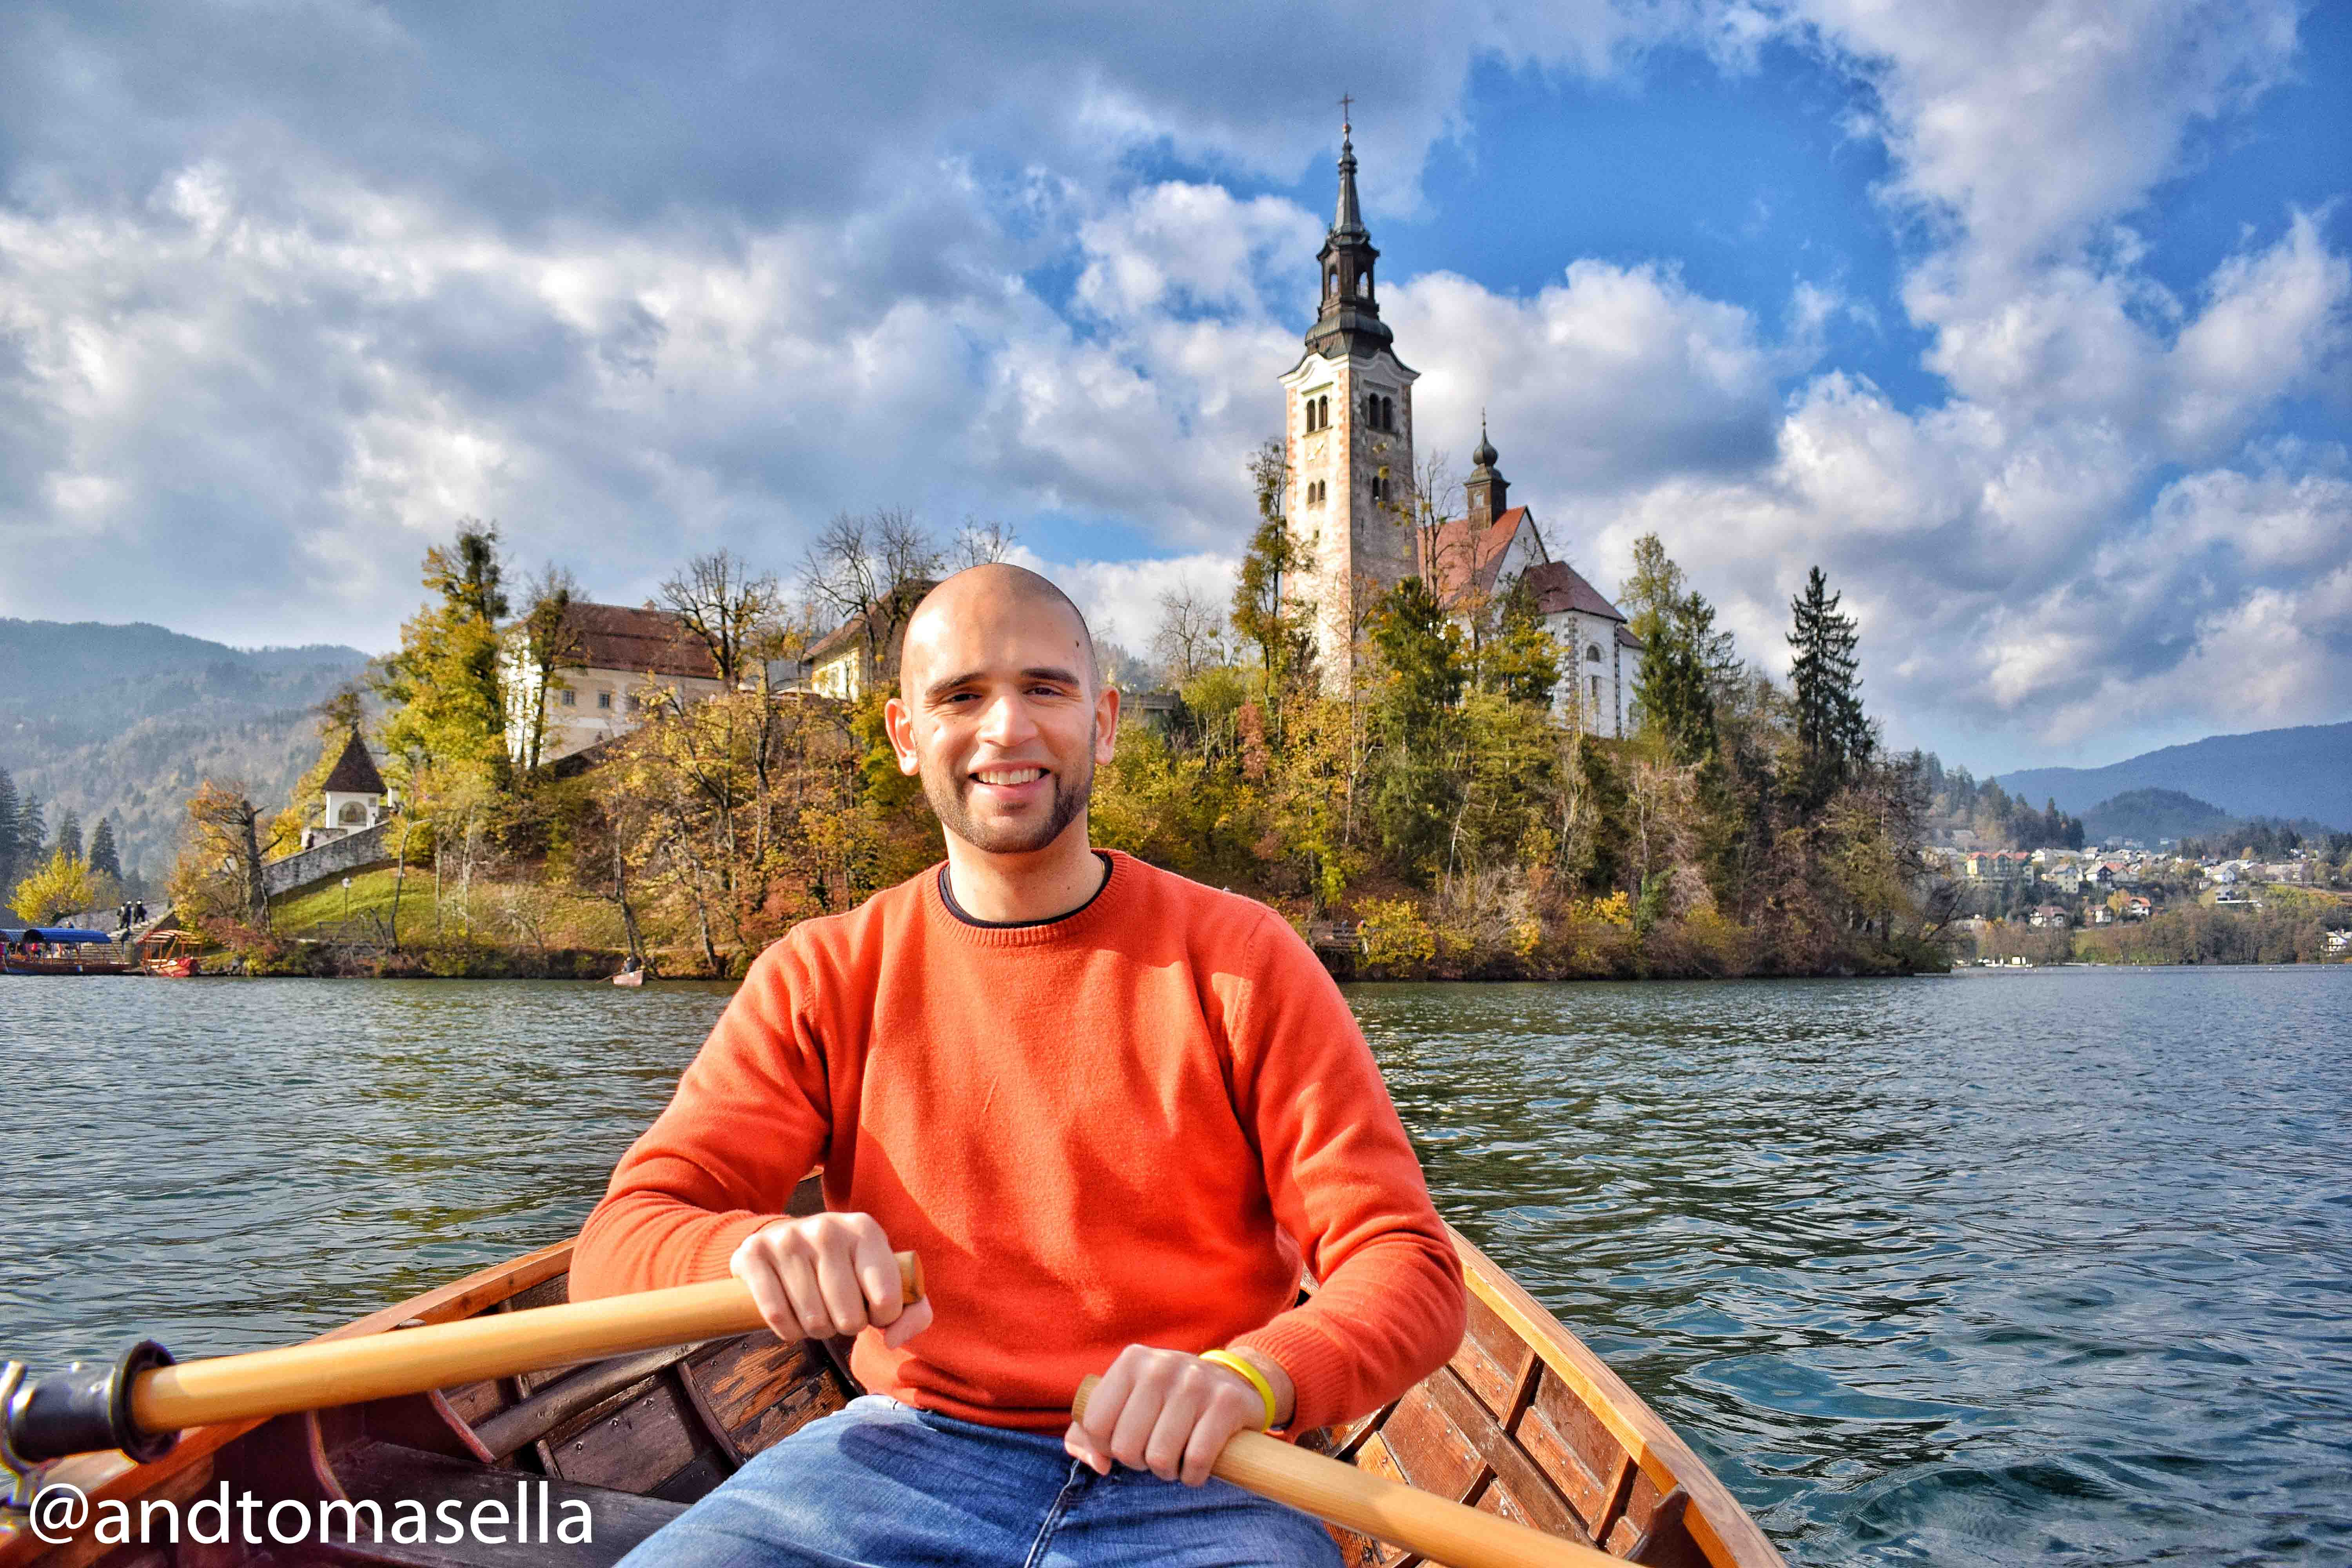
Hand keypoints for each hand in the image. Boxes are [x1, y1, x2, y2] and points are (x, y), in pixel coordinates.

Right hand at [729, 1212, 932, 1347]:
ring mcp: (787, 1239)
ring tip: (817, 1312)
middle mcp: (827, 1229)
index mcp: (865, 1229)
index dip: (882, 1318)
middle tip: (839, 1311)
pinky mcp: (753, 1254)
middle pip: (847, 1316)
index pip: (887, 1298)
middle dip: (846, 1326)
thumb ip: (913, 1311)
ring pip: (812, 1319)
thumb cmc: (846, 1268)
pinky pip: (775, 1314)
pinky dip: (787, 1330)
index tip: (872, 1308)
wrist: (787, 1239)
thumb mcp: (887, 1278)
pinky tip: (792, 1318)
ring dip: (816, 1330)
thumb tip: (892, 1340)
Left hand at [1063, 1345, 1293, 1485]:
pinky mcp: (1226, 1402)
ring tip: (1175, 1459)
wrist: (1235, 1381)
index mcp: (1131, 1361)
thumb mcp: (1129, 1399)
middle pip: (1126, 1446)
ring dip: (1167, 1471)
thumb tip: (1098, 1464)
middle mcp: (1161, 1366)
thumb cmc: (1170, 1399)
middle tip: (1154, 1453)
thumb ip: (1092, 1430)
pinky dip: (1193, 1476)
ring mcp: (1195, 1382)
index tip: (1125, 1444)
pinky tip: (1195, 1467)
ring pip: (1160, 1456)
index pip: (1095, 1423)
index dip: (1106, 1447)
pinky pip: (1196, 1460)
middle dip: (1138, 1462)